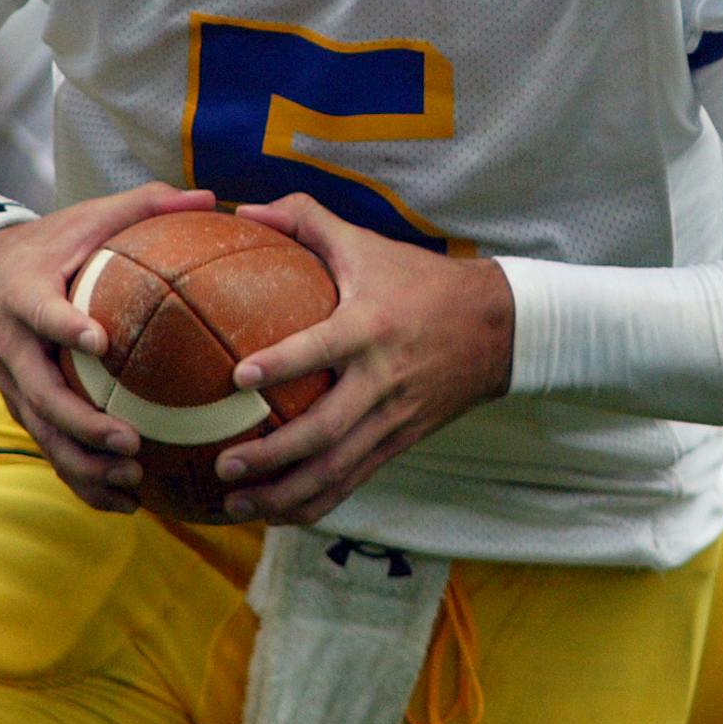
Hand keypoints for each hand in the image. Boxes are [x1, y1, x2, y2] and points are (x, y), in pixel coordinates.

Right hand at [0, 182, 216, 512]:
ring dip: (85, 463)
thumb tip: (210, 197)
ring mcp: (13, 383)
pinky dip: (82, 480)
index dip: (64, 328)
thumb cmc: (51, 245)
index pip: (41, 312)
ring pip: (44, 434)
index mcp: (25, 293)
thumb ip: (145, 205)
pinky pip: (50, 451)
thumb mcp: (88, 216)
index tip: (98, 343)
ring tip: (132, 481)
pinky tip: (124, 504)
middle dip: (82, 423)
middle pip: (40, 393)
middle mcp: (12, 345)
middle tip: (129, 441)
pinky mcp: (23, 408)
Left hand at [213, 194, 513, 525]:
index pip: (323, 348)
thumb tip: (243, 210)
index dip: (283, 364)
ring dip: (284, 493)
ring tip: (234, 503)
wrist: (498, 329)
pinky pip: (352, 482)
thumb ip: (305, 220)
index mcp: (371, 328)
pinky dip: (312, 503)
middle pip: (326, 430)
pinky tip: (273, 513)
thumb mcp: (367, 244)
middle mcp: (381, 381)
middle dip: (273, 455)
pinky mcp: (398, 443)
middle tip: (224, 463)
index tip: (239, 378)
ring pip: (336, 470)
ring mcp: (391, 419)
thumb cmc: (421, 280)